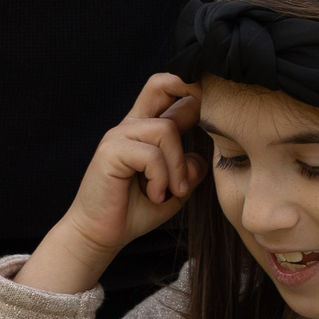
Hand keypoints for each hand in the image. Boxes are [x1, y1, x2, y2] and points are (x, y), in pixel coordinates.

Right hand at [17, 74, 203, 294]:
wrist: (101, 234)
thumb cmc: (136, 210)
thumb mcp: (174, 188)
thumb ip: (189, 170)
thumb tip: (201, 156)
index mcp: (147, 129)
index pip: (168, 92)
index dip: (194, 88)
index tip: (217, 98)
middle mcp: (132, 125)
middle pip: (159, 83)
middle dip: (187, 87)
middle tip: (208, 111)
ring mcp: (119, 135)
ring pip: (166, 131)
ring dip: (177, 166)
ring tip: (171, 191)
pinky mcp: (111, 152)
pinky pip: (151, 155)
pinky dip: (161, 178)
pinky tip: (154, 195)